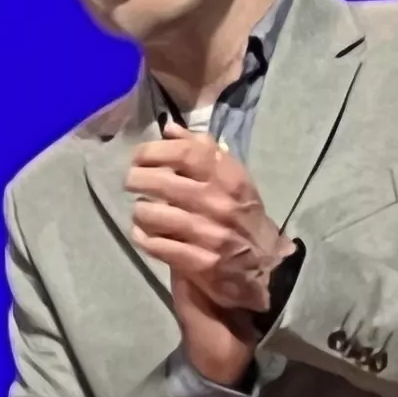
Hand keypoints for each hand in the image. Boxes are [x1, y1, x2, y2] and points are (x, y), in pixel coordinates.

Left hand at [129, 131, 287, 382]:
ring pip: (154, 214)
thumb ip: (202, 152)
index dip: (155, 151)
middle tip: (131, 181)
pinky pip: (157, 245)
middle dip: (138, 179)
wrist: (266, 268)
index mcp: (232, 178)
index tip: (139, 155)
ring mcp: (211, 234)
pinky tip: (144, 234)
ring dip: (141, 212)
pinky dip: (144, 238)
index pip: (188, 153)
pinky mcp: (201, 263)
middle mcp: (222, 203)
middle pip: (164, 182)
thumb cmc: (241, 218)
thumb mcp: (232, 181)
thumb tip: (170, 128)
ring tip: (141, 212)